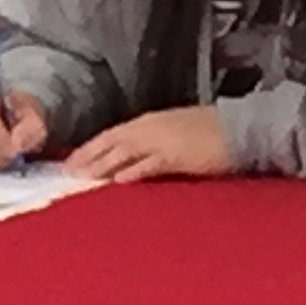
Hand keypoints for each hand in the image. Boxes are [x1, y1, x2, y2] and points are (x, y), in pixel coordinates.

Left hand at [65, 106, 230, 182]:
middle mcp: (151, 128)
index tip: (70, 162)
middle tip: (65, 173)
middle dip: (88, 158)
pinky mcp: (178, 155)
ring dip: (102, 166)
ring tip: (83, 179)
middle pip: (112, 142)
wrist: (239, 129)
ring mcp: (164, 140)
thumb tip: (128, 163)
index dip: (90, 149)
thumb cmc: (209, 132)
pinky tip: (120, 182)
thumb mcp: (174, 132)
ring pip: (125, 152)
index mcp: (150, 122)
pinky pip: (151, 164)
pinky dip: (134, 172)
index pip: (112, 135)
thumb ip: (151, 145)